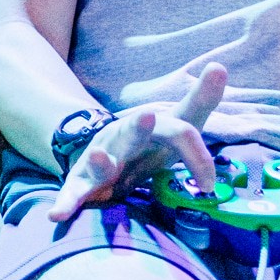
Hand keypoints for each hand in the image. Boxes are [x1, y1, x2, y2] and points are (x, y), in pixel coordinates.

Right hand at [47, 61, 224, 224]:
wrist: (100, 154)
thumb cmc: (149, 146)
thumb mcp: (178, 128)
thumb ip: (200, 103)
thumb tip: (221, 65)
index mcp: (155, 126)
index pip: (182, 123)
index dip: (200, 125)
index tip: (213, 120)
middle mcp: (127, 136)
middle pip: (137, 132)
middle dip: (140, 126)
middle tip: (147, 117)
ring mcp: (103, 156)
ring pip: (104, 157)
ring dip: (103, 159)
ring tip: (101, 158)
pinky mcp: (84, 180)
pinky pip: (75, 191)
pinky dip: (66, 202)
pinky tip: (57, 215)